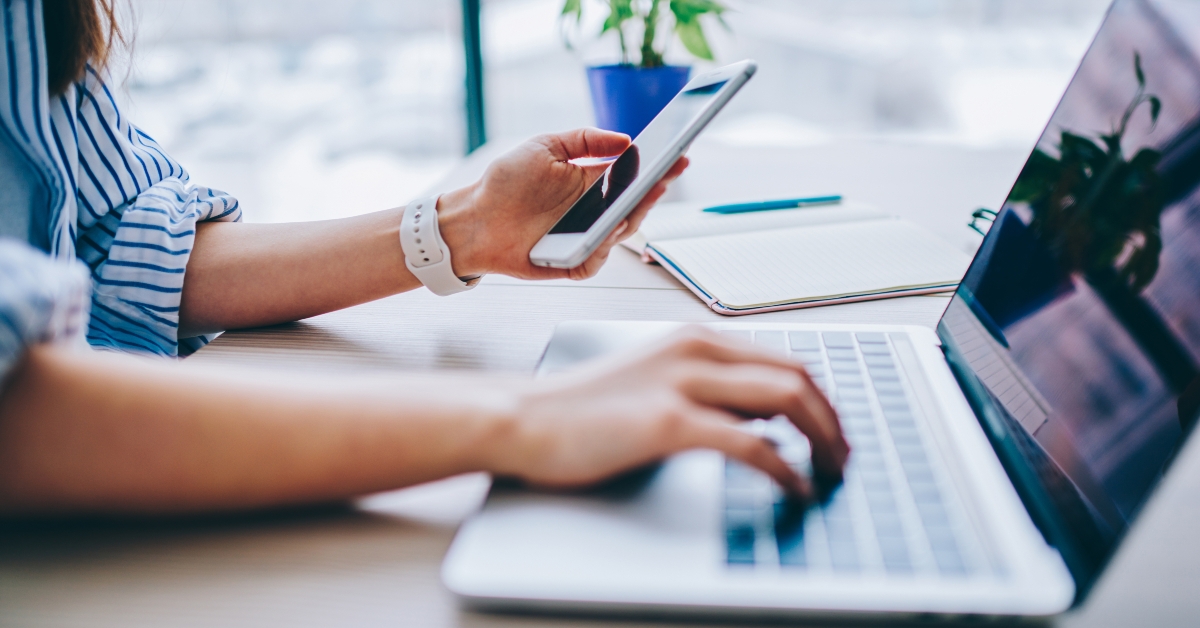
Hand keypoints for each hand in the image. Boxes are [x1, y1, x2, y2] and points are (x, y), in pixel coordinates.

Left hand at [436, 128, 688, 279]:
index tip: (677, 153)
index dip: (658, 166)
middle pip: (636, 204)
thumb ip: (585, 140)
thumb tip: (625, 140)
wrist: (474, 218)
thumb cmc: (506, 183)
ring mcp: (586, 238)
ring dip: (634, 215)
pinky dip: (605, 246)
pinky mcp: (573, 262)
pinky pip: (597, 258)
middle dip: (655, 189)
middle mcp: (594, 212)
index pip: (634, 175)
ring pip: (621, 232)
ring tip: (644, 195)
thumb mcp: (545, 147)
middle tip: (667, 174)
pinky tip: (609, 230)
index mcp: (592, 182)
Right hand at [487, 327, 849, 496]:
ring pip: (786, 399)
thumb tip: (763, 416)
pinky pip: (751, 443)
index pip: (784, 359)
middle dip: (833, 418)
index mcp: (696, 339)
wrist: (525, 418)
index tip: (834, 430)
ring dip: (822, 438)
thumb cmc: (582, 408)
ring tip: (831, 471)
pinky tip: (794, 486)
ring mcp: (684, 383)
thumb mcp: (655, 380)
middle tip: (844, 455)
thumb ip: (708, 389)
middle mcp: (697, 350)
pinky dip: (785, 467)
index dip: (821, 398)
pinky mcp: (669, 421)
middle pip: (797, 375)